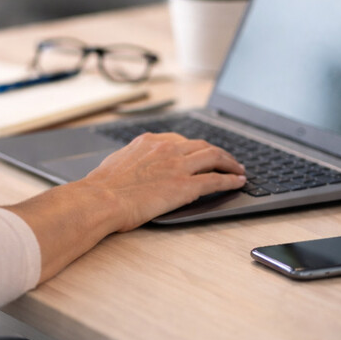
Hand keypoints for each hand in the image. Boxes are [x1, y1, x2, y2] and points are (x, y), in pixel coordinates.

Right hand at [85, 132, 246, 232]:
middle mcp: (166, 149)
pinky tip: (238, 182)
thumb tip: (135, 165)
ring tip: (239, 170)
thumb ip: (133, 159)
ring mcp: (178, 166)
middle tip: (228, 160)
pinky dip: (231, 180)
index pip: (181, 140)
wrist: (101, 199)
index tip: (202, 153)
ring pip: (214, 157)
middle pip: (202, 145)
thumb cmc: (103, 187)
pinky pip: (216, 180)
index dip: (196, 147)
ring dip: (230, 163)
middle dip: (219, 153)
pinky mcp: (186, 186)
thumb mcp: (117, 162)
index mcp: (149, 142)